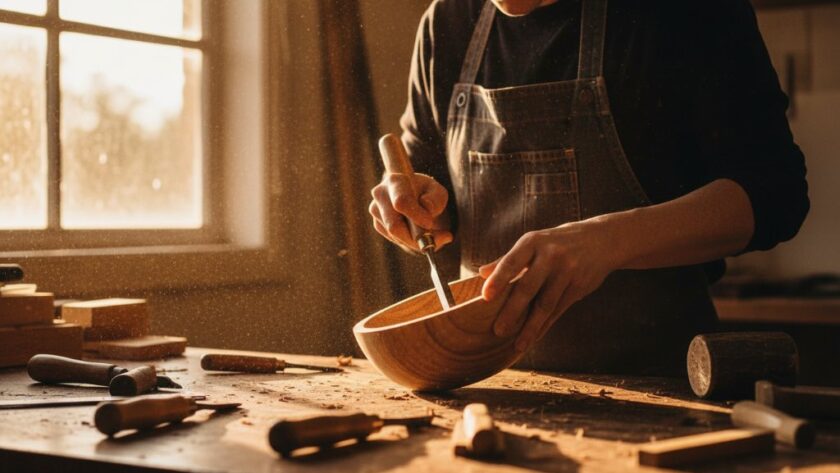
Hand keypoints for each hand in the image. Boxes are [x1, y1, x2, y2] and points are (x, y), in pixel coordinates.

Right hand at [368, 173, 452, 251]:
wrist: (414, 196)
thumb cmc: (427, 193)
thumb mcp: (438, 192)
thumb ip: (436, 199)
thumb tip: (426, 207)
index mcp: (395, 180)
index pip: (401, 201)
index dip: (416, 215)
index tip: (430, 223)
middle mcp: (380, 194)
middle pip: (395, 226)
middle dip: (417, 237)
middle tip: (442, 238)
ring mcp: (376, 210)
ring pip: (396, 236)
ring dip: (418, 241)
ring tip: (435, 234)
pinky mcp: (378, 224)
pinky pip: (395, 240)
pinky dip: (411, 242)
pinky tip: (419, 233)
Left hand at [479, 218, 621, 352]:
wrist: (601, 239)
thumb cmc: (557, 243)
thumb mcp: (534, 243)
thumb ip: (508, 259)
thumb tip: (481, 273)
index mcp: (533, 242)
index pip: (511, 262)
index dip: (498, 280)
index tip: (485, 296)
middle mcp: (550, 255)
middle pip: (528, 287)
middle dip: (512, 311)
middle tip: (498, 330)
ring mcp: (567, 271)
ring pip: (545, 304)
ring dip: (531, 327)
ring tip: (518, 344)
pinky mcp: (578, 285)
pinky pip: (559, 309)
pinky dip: (546, 325)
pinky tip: (535, 337)